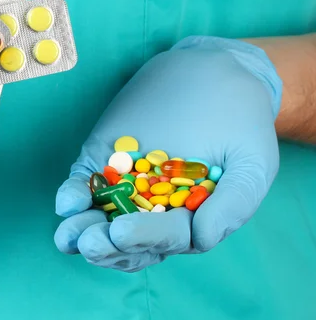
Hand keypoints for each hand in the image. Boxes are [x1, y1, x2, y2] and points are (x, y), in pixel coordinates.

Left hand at [54, 37, 281, 271]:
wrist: (217, 73)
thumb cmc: (240, 123)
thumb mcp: (252, 162)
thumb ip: (235, 203)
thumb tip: (202, 239)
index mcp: (191, 218)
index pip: (166, 238)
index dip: (146, 238)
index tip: (123, 233)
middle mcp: (155, 209)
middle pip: (128, 240)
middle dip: (108, 246)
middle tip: (91, 243)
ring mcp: (127, 185)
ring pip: (101, 217)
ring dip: (83, 229)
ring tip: (68, 236)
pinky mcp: (107, 160)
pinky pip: (87, 183)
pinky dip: (75, 194)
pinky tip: (67, 202)